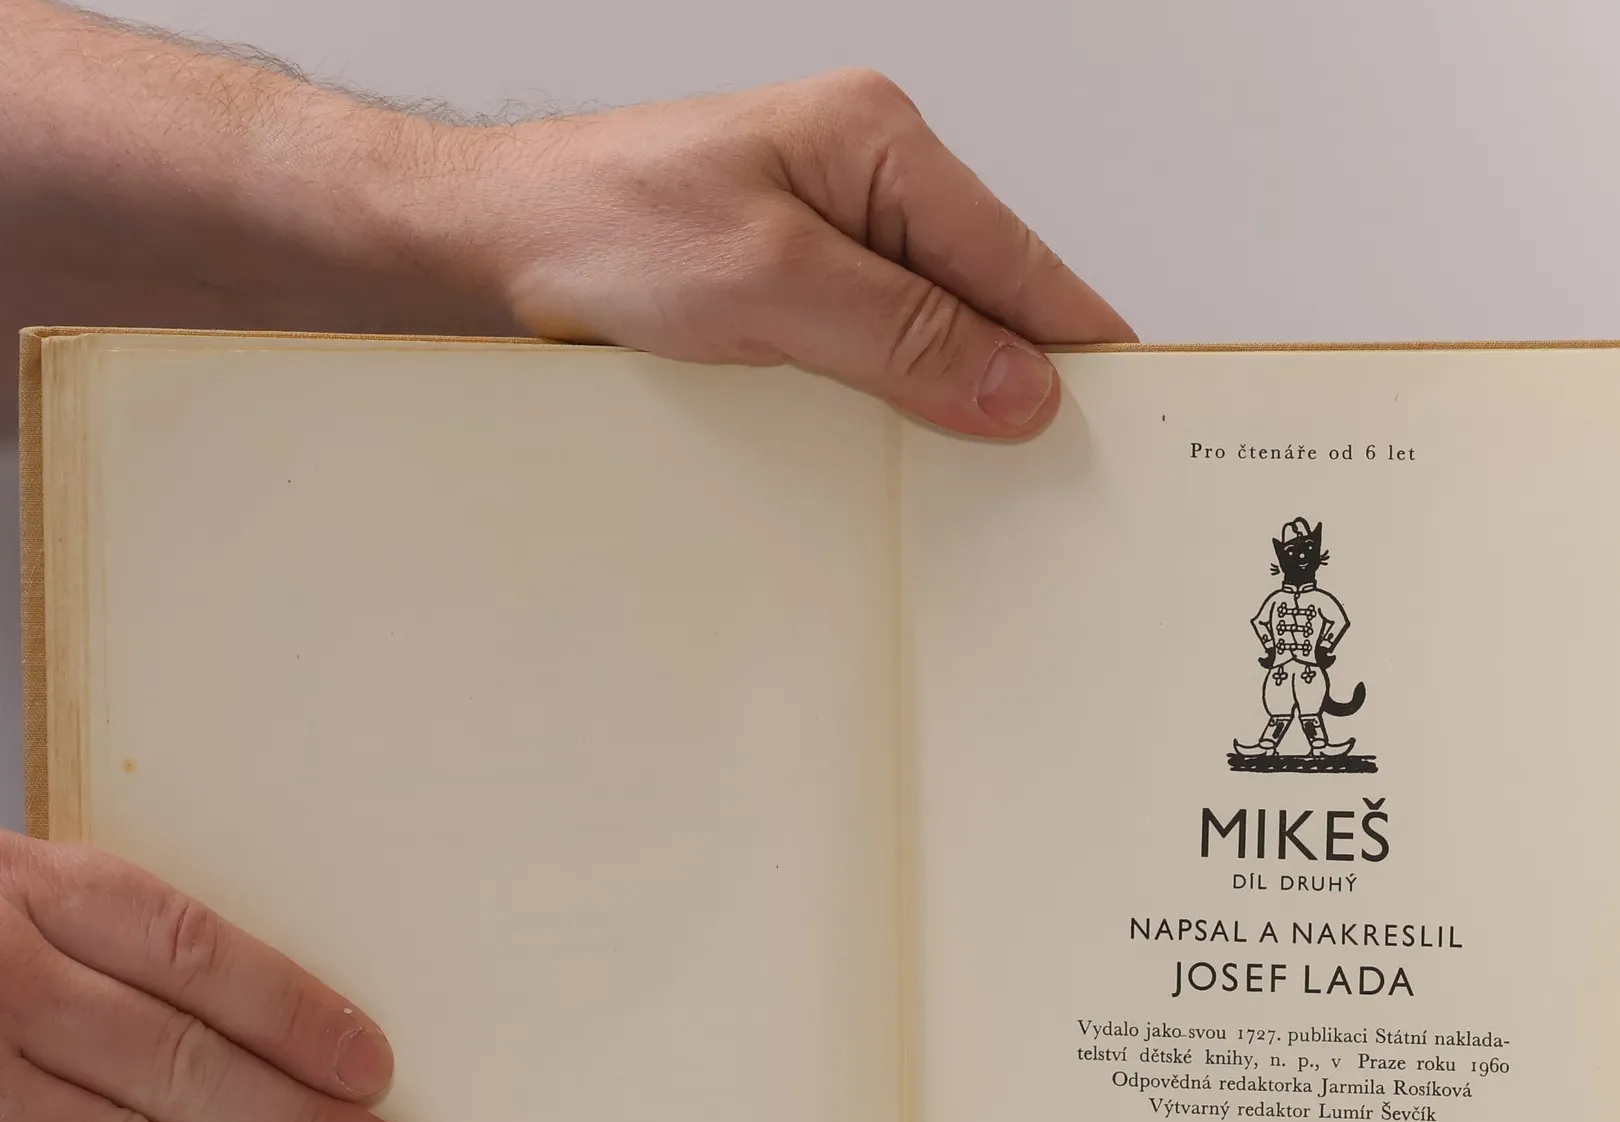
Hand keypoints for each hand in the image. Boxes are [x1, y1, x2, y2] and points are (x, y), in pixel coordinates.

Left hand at [453, 71, 1135, 437]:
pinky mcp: (796, 292)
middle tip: (1052, 478)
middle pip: (985, 297)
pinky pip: (877, 356)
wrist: (494, 248)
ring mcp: (832, 240)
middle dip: (1015, 382)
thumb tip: (1018, 388)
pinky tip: (903, 455)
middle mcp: (866, 184)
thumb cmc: (604, 228)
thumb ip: (900, 333)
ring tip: (982, 479)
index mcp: (879, 144)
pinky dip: (896, 406)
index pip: (1014, 257)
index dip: (1071, 343)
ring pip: (933, 334)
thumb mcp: (766, 281)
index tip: (1125, 417)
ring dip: (951, 402)